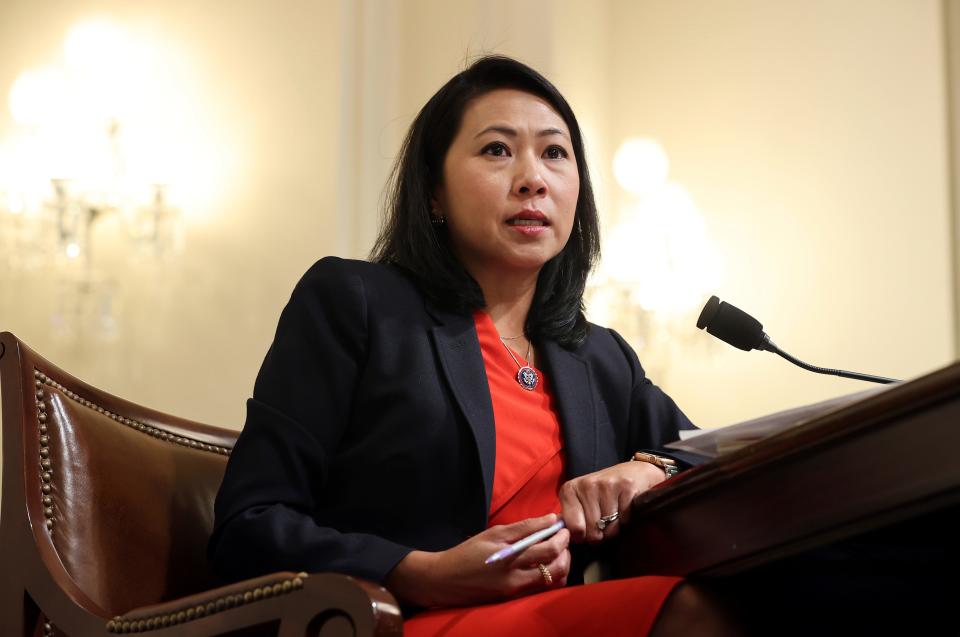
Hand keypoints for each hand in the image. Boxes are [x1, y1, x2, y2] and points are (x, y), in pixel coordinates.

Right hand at [385, 513, 570, 607]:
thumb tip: (550, 519)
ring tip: (558, 552)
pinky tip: (546, 565)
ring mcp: (515, 592)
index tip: (563, 527)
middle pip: (555, 568)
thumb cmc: (467, 553)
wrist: (444, 581)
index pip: (547, 549)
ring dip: (561, 565)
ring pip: (552, 582)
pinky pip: (540, 589)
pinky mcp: (513, 600)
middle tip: (564, 539)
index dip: (561, 537)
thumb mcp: (492, 534)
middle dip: (565, 551)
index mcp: (509, 558)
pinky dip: (549, 577)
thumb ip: (523, 527)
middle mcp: (515, 578)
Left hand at [559, 460, 666, 543]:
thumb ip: (571, 518)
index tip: (587, 531)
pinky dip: (626, 520)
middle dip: (600, 534)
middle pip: (593, 530)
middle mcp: (586, 485)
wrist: (632, 472)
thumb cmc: (602, 492)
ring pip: (610, 528)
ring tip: (614, 514)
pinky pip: (625, 520)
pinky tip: (624, 508)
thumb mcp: (581, 501)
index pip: (574, 528)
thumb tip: (567, 538)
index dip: (582, 536)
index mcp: (570, 490)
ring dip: (614, 528)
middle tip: (603, 523)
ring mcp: (606, 485)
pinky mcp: (626, 486)